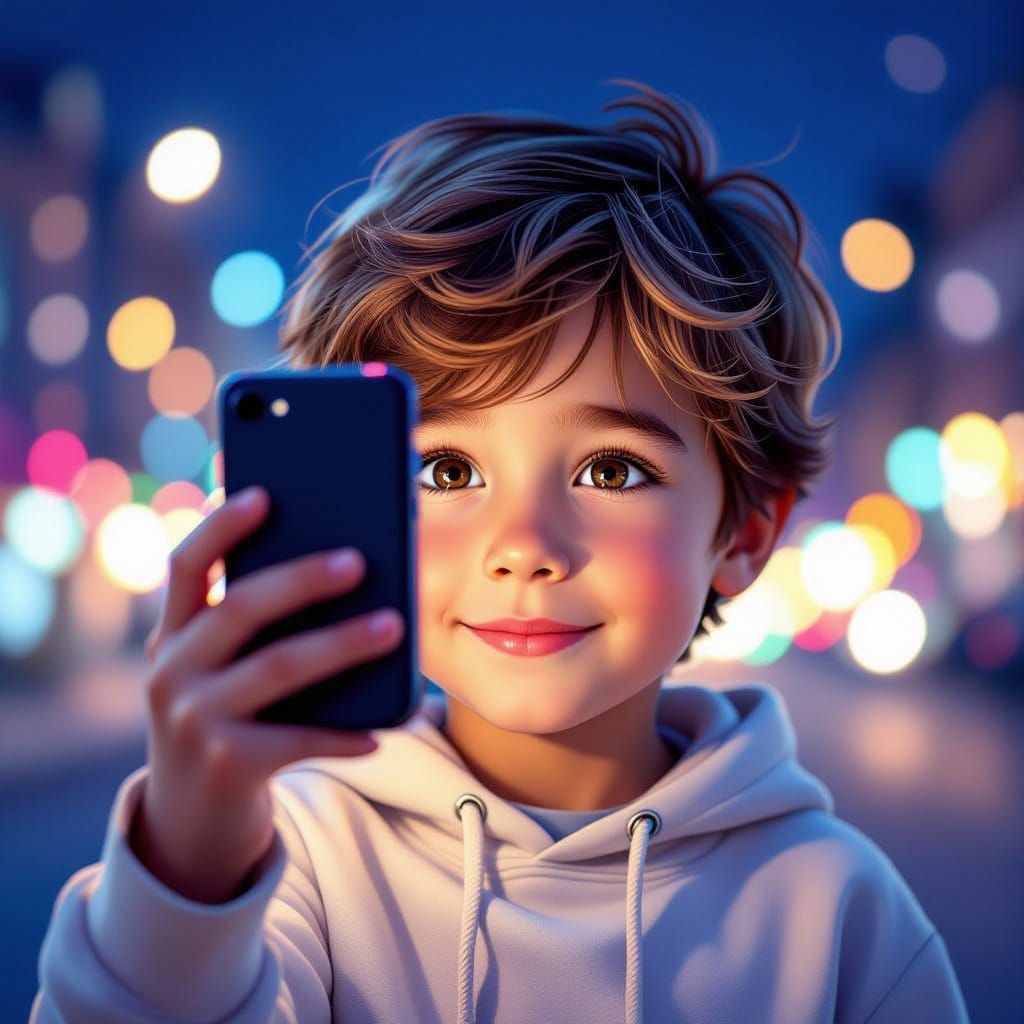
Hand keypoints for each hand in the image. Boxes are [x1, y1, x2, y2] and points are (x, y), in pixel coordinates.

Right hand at [131, 485, 403, 903]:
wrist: (192, 821)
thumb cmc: (228, 720)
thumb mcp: (221, 671)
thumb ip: (255, 628)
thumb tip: (347, 569)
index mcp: (173, 635)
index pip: (186, 565)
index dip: (221, 527)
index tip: (266, 495)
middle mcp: (171, 671)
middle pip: (240, 608)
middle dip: (301, 579)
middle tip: (359, 561)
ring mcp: (193, 720)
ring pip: (278, 668)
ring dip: (341, 644)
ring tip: (395, 626)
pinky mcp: (225, 766)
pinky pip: (300, 740)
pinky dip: (346, 734)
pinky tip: (383, 728)